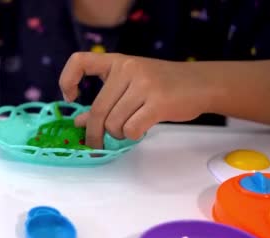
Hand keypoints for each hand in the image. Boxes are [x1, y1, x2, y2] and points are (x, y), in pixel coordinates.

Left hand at [59, 52, 211, 147]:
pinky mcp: (158, 102)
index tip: (71, 97)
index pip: (80, 62)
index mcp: (117, 62)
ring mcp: (144, 84)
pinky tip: (140, 130)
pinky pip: (131, 130)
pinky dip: (132, 136)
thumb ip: (104, 102)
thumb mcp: (129, 87)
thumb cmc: (161, 86)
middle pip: (98, 110)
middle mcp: (128, 68)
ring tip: (129, 128)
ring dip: (118, 134)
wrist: (201, 84)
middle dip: (94, 134)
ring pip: (114, 123)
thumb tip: (78, 122)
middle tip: (95, 145)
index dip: (67, 80)